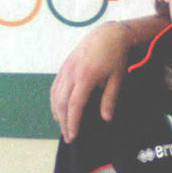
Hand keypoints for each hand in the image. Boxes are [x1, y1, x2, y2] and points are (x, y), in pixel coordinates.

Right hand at [50, 21, 132, 141]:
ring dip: (57, 113)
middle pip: (61, 103)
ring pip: (55, 95)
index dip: (73, 122)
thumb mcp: (117, 79)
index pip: (75, 105)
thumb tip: (106, 118)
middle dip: (64, 122)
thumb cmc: (116, 57)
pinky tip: (57, 110)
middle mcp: (72, 74)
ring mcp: (66, 69)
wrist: (108, 35)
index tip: (73, 136)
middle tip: (69, 137)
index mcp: (86, 77)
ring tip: (63, 126)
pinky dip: (54, 100)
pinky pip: (55, 86)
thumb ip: (110, 99)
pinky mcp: (64, 66)